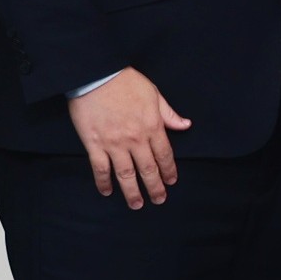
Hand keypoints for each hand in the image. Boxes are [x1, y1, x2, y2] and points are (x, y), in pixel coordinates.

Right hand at [70, 70, 190, 208]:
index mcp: (152, 126)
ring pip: (126, 174)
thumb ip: (168, 113)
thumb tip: (186, 125)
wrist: (96, 74)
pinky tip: (107, 192)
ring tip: (137, 204)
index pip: (164, 155)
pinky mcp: (94, 144)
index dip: (169, 171)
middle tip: (159, 200)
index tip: (171, 182)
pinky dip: (104, 182)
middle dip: (155, 187)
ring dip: (132, 192)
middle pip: (148, 169)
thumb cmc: (125, 81)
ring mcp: (114, 144)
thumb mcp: (154, 94)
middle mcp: (135, 139)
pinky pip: (100, 168)